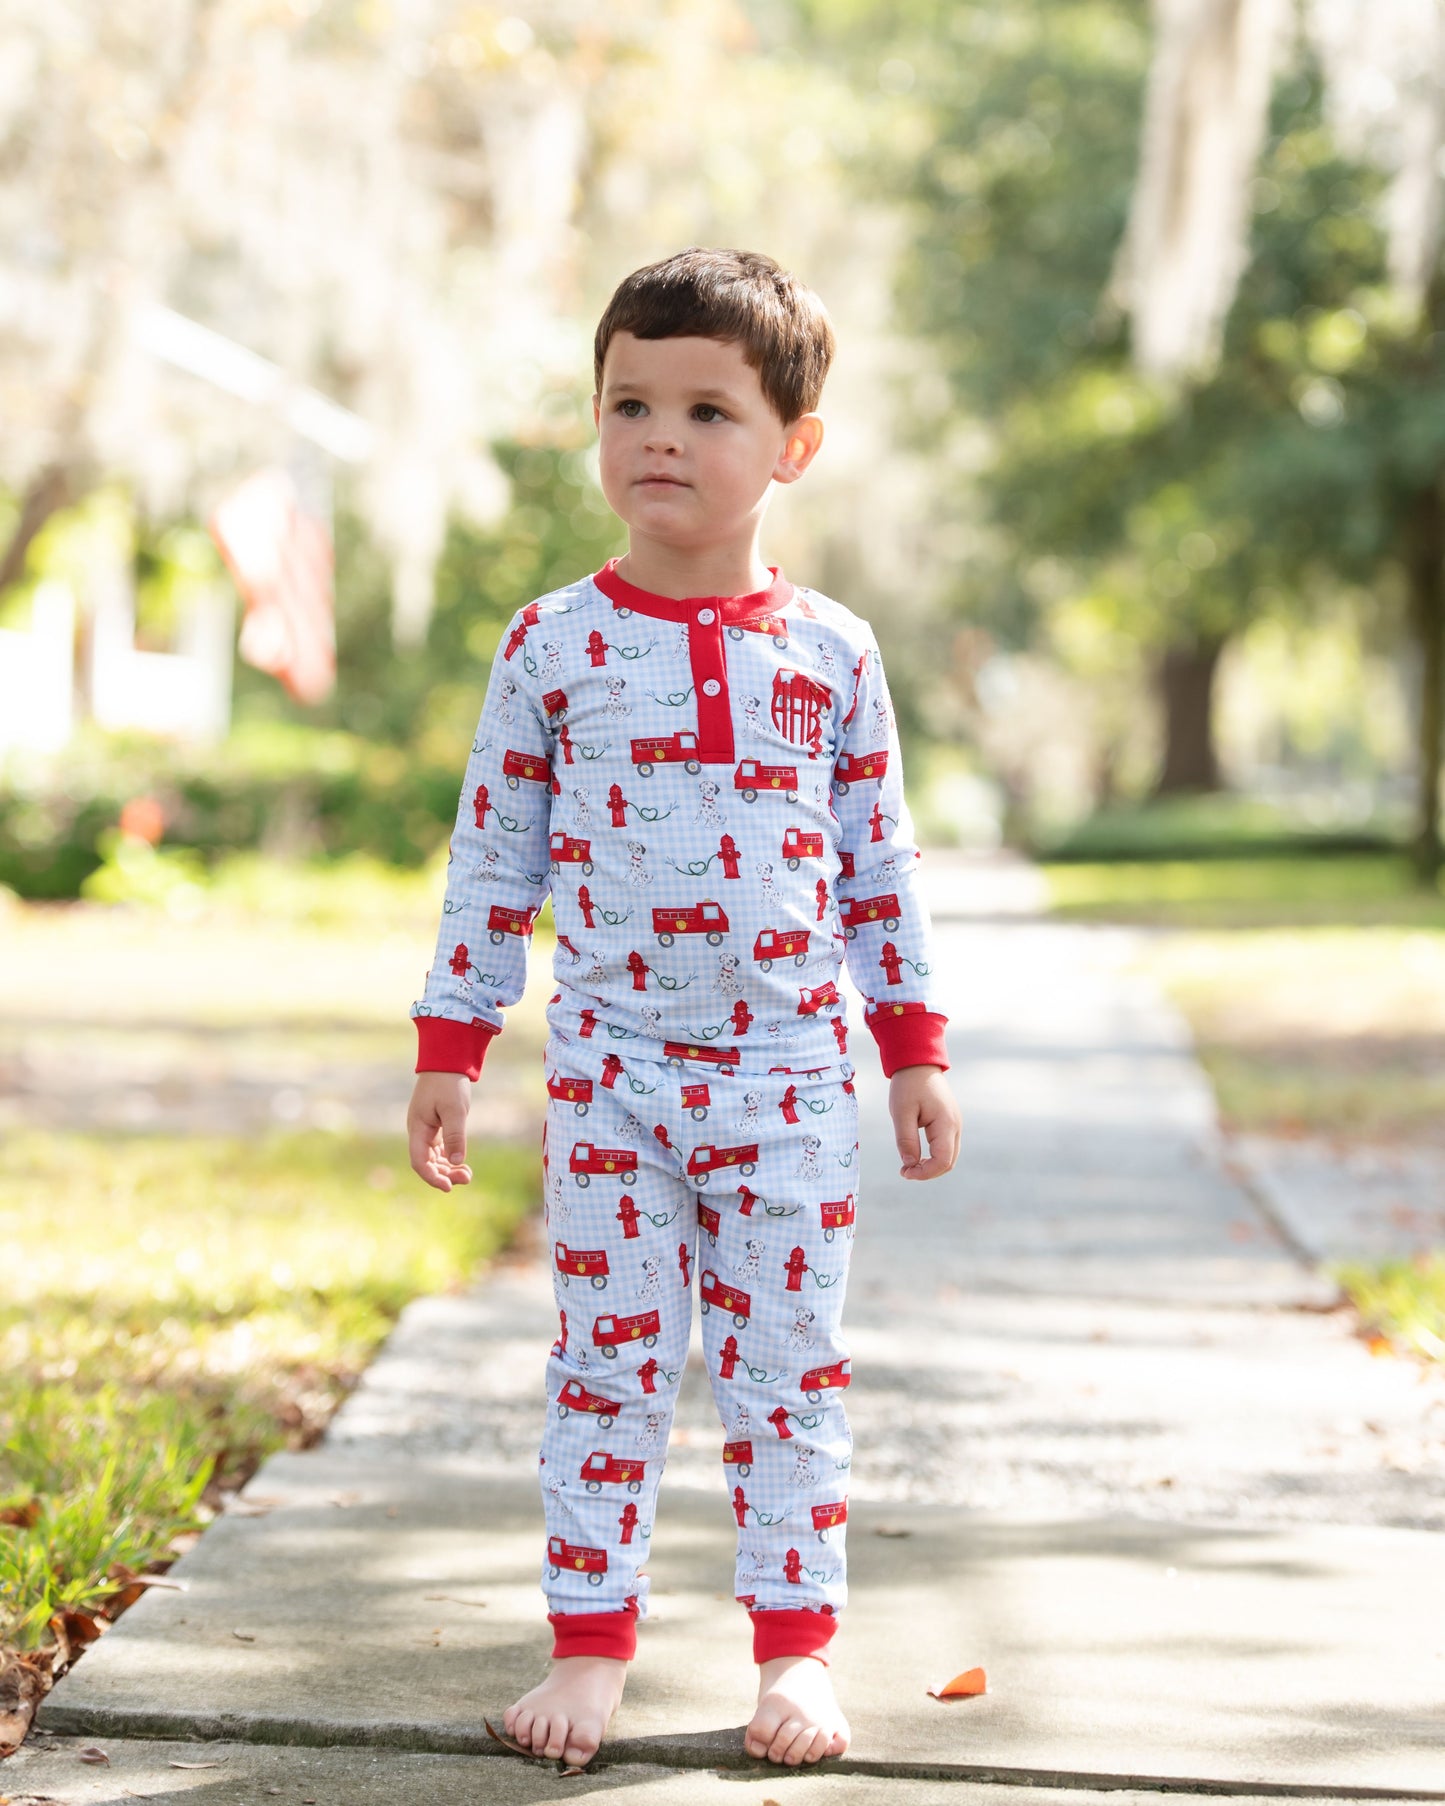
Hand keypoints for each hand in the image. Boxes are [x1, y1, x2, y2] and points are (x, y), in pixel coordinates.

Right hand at [408, 1072, 473, 1190]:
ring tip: (467, 1175)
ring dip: (448, 1168)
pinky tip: (462, 1164)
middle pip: (426, 1163)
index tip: (448, 1187)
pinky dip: (449, 1158)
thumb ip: (455, 1135)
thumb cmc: (449, 1083)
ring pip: (433, 1158)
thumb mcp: (455, 1110)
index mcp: (417, 1128)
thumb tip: (457, 1162)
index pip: (419, 1161)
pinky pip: (438, 1149)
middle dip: (444, 1174)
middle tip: (467, 1178)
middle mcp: (418, 1132)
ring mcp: (426, 1130)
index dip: (432, 1177)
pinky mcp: (435, 1126)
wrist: (447, 1062)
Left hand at [888, 1065, 960, 1180]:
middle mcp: (955, 1126)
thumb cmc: (908, 1086)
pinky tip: (916, 1154)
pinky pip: (946, 1147)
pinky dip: (933, 1156)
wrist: (918, 1063)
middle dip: (928, 1172)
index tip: (904, 1172)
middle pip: (949, 1163)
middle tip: (905, 1171)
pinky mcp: (949, 1123)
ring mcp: (955, 1124)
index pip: (943, 1161)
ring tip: (909, 1164)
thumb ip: (906, 1140)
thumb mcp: (901, 1113)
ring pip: (949, 1156)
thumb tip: (910, 1164)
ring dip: (931, 1165)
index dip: (925, 1173)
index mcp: (946, 1124)